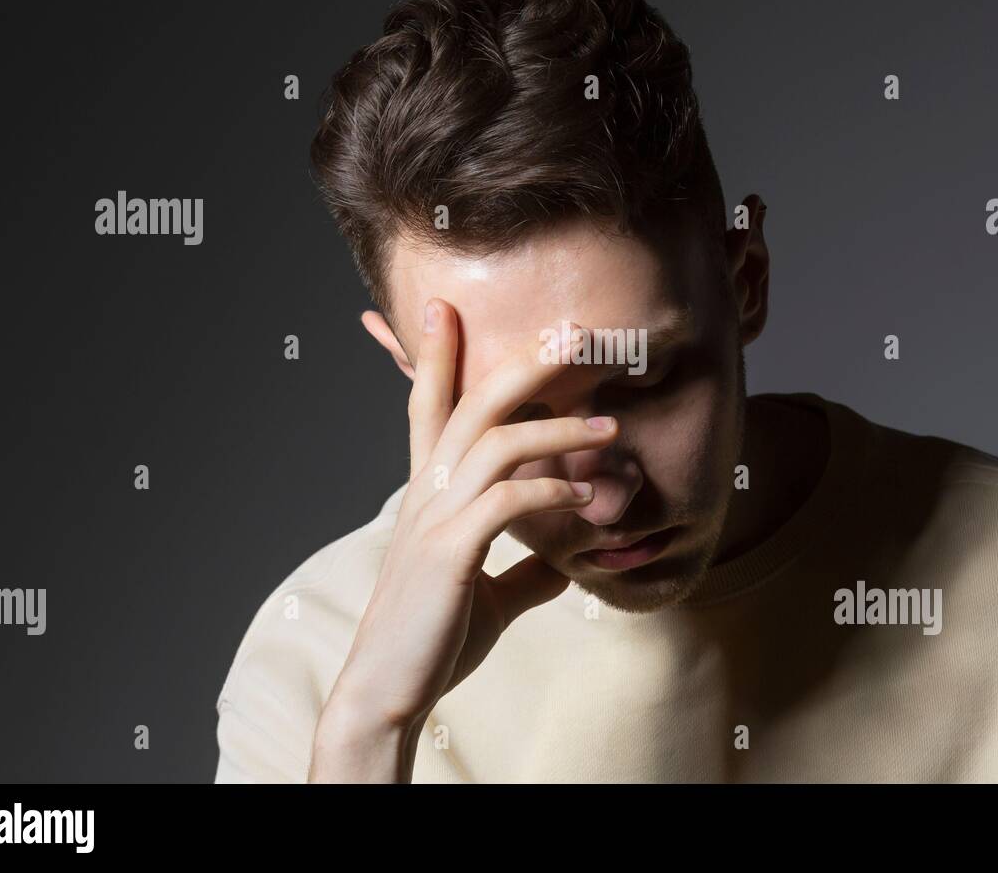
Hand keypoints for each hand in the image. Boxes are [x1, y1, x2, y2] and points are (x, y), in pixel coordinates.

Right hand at [308, 299, 614, 781]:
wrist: (386, 691)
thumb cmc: (431, 639)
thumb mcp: (485, 597)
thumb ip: (522, 573)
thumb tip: (563, 567)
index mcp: (428, 494)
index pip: (427, 408)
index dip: (435, 356)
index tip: (443, 307)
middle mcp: (425, 493)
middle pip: (470, 404)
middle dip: (520, 362)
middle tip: (572, 333)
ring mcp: (433, 518)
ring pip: (495, 443)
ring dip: (559, 430)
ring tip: (612, 431)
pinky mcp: (448, 551)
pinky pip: (504, 501)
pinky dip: (548, 491)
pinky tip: (583, 500)